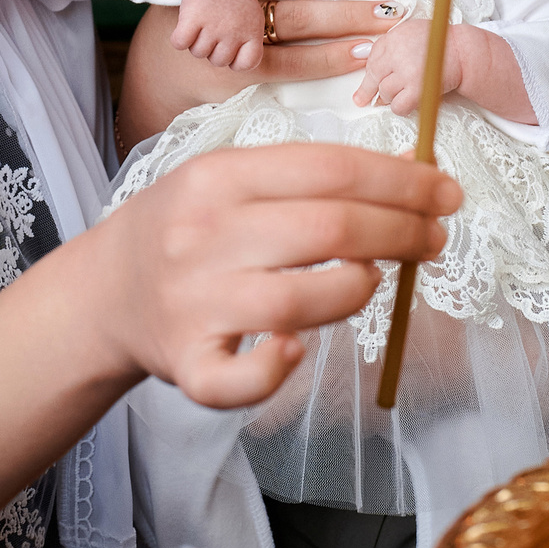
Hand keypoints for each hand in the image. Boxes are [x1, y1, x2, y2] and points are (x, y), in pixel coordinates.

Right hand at [92, 143, 458, 408]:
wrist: (104, 291)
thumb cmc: (185, 228)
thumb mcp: (223, 178)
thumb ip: (300, 178)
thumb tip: (406, 183)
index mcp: (216, 177)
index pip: (329, 169)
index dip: (401, 181)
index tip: (444, 192)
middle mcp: (203, 236)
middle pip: (328, 229)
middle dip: (402, 231)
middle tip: (435, 237)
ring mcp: (194, 303)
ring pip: (298, 302)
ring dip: (358, 290)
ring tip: (375, 281)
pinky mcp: (188, 364)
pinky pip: (241, 378)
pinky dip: (277, 369)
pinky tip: (297, 350)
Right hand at [172, 0, 263, 69]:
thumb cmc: (232, 1)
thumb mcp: (251, 19)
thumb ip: (248, 44)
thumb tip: (236, 68)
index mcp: (253, 31)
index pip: (245, 64)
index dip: (235, 60)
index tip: (231, 46)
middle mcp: (235, 29)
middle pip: (218, 61)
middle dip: (212, 48)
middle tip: (213, 28)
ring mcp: (214, 25)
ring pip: (198, 53)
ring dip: (195, 41)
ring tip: (202, 22)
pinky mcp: (192, 18)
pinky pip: (180, 43)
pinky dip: (178, 37)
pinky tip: (185, 25)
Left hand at [348, 22, 536, 124]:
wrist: (464, 51)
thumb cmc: (440, 43)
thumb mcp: (410, 32)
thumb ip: (390, 46)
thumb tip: (369, 67)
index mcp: (394, 36)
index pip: (372, 57)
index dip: (371, 73)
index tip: (367, 83)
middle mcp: (397, 52)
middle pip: (375, 76)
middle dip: (374, 88)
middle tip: (369, 98)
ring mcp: (406, 71)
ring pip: (385, 92)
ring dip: (391, 97)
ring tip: (403, 94)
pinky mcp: (417, 89)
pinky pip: (399, 106)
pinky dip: (402, 108)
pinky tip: (409, 103)